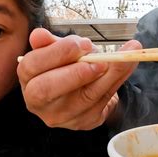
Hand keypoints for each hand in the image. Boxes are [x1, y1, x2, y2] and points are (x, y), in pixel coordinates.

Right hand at [17, 28, 140, 129]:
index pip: (32, 65)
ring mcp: (62, 116)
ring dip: (108, 75)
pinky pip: (104, 101)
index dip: (57, 53)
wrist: (87, 86)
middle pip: (48, 89)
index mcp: (29, 78)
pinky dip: (119, 79)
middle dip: (75, 73)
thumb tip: (39, 35)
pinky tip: (128, 65)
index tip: (82, 44)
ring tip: (123, 58)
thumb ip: (52, 43)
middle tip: (98, 61)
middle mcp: (40, 102)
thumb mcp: (60, 51)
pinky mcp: (85, 121)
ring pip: (85, 97)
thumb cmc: (68, 66)